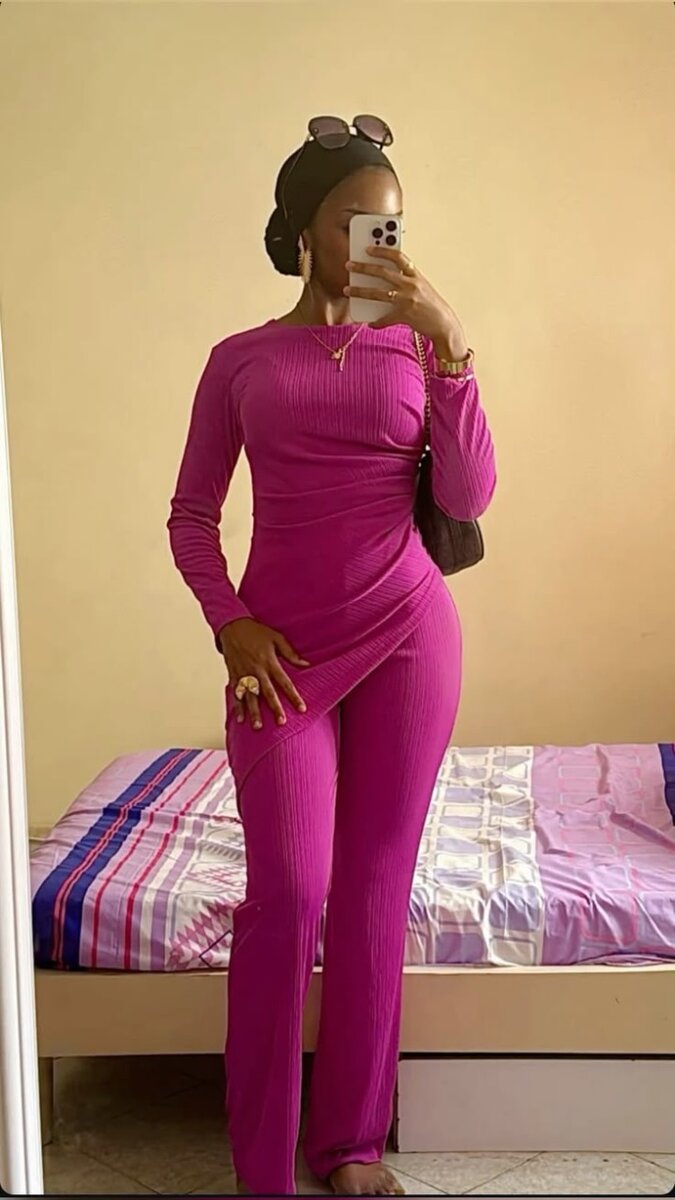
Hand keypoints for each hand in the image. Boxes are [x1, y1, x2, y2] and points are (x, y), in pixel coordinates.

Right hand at [217, 618, 308, 730]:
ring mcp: (244, 674)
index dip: (293, 696)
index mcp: (269, 661)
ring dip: (254, 712)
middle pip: (267, 693)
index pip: (284, 682)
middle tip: (281, 722)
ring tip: (258, 726)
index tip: (301, 708)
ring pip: (250, 696)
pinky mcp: (233, 675)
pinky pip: (236, 693)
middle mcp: (256, 670)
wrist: (232, 626)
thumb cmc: (256, 632)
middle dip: (275, 708)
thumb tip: (306, 664)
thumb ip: (290, 653)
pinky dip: (237, 707)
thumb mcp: (276, 638)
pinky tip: (240, 719)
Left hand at [344, 246, 468, 359]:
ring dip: (360, 291)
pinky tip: (370, 323)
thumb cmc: (431, 305)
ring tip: (347, 290)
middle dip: (363, 268)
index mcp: (415, 275)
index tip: (368, 248)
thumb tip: (385, 277)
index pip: (398, 256)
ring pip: (378, 293)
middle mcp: (411, 284)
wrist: (444, 324)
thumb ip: (406, 280)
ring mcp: (407, 299)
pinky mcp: (405, 315)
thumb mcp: (421, 287)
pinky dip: (376, 321)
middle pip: (383, 272)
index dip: (382, 250)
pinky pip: (385, 318)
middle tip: (349, 265)